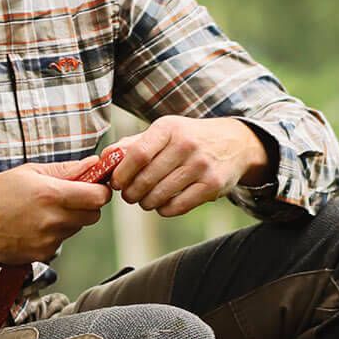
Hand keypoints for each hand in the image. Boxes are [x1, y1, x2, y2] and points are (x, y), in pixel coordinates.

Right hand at [0, 156, 114, 270]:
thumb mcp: (28, 172)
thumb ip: (65, 170)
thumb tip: (94, 165)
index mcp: (51, 195)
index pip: (98, 197)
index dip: (99, 190)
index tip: (92, 185)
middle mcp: (52, 221)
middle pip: (92, 216)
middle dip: (86, 205)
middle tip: (66, 197)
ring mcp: (47, 241)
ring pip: (75, 229)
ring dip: (67, 219)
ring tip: (40, 211)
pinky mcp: (40, 256)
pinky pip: (59, 242)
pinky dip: (52, 234)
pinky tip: (30, 226)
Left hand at [107, 116, 270, 216]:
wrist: (235, 143)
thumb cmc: (188, 138)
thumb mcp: (164, 132)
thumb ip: (132, 145)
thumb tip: (103, 159)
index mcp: (168, 128)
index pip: (137, 155)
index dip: (121, 174)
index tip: (117, 183)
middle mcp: (186, 145)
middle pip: (146, 179)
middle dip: (131, 193)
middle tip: (129, 195)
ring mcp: (202, 165)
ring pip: (160, 195)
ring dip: (146, 203)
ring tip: (146, 199)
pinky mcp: (212, 185)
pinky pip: (178, 206)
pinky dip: (164, 209)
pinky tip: (163, 203)